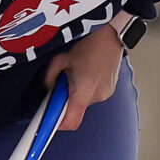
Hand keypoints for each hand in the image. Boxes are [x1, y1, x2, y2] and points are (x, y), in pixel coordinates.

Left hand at [42, 17, 126, 131]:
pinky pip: (92, 95)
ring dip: (76, 93)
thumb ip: (51, 78)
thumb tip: (48, 89)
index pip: (71, 121)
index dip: (59, 124)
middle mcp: (97, 96)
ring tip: (77, 74)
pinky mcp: (110, 89)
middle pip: (75, 110)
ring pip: (83, 102)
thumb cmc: (90, 44)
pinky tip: (86, 73)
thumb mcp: (61, 59)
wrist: (111, 35)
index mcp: (84, 90)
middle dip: (66, 100)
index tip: (50, 121)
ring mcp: (105, 94)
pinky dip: (86, 88)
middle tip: (63, 83)